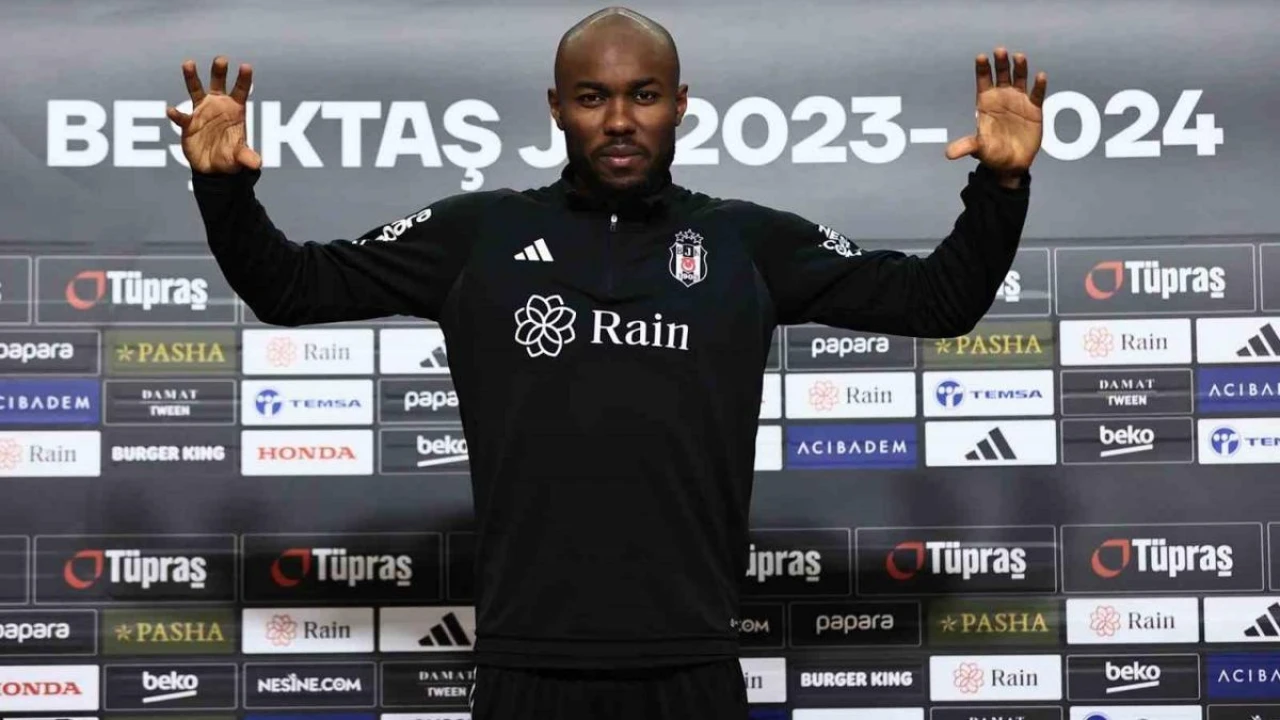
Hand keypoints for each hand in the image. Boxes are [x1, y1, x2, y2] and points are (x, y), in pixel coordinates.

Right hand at [166, 56, 261, 173]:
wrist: (213, 168)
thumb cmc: (231, 158)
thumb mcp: (240, 158)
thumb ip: (247, 157)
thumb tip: (257, 164)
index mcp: (235, 110)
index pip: (241, 91)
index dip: (244, 79)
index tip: (246, 66)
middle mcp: (218, 106)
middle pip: (218, 84)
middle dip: (219, 71)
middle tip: (221, 60)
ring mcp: (202, 111)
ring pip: (196, 90)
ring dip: (192, 77)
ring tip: (189, 63)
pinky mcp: (188, 123)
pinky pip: (181, 117)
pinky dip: (177, 114)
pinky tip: (171, 111)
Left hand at [945, 47, 1047, 177]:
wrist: (1012, 163)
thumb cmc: (992, 153)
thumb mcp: (979, 149)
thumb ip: (966, 146)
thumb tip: (948, 154)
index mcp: (986, 102)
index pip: (983, 81)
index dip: (982, 69)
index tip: (981, 57)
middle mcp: (1002, 97)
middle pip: (1001, 75)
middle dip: (1000, 63)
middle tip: (999, 51)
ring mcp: (1019, 101)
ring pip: (1019, 79)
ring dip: (1020, 68)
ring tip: (1019, 57)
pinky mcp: (1034, 109)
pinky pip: (1037, 94)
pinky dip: (1039, 85)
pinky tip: (1040, 76)